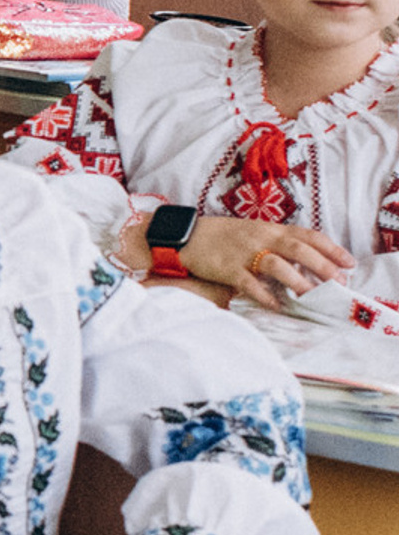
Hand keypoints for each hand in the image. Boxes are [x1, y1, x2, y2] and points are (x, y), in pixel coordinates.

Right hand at [167, 214, 351, 310]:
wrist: (185, 236)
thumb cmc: (222, 236)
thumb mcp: (253, 231)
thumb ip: (277, 243)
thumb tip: (307, 261)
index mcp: (270, 228)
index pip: (307, 235)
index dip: (331, 248)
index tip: (350, 262)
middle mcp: (260, 238)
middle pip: (297, 249)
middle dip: (321, 265)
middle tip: (339, 281)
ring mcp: (243, 253)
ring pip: (276, 265)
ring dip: (296, 281)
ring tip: (312, 295)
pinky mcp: (226, 269)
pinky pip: (249, 283)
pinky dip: (264, 295)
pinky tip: (277, 305)